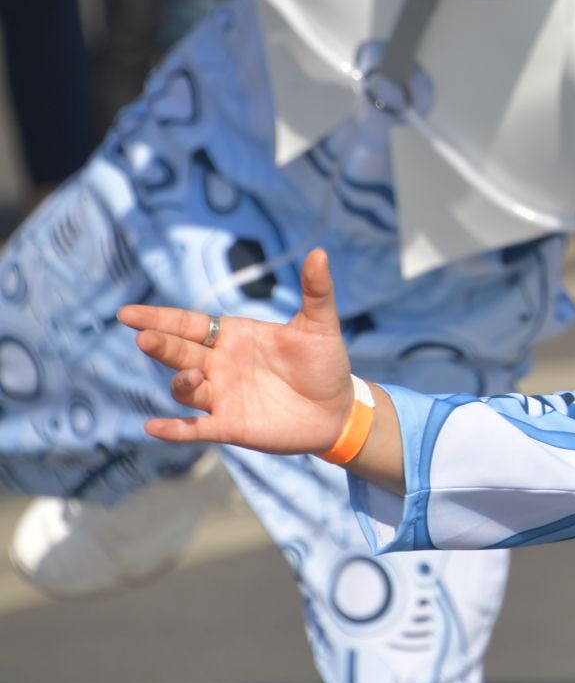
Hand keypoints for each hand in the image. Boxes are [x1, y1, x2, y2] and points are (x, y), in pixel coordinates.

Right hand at [119, 250, 354, 456]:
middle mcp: (220, 365)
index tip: (127, 313)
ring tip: (191, 374)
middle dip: (161, 345)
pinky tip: (154, 427)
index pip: (188, 325)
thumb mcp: (320, 325)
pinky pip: (196, 428)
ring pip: (186, 388)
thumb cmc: (325, 363)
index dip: (159, 318)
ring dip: (181, 382)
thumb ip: (316, 291)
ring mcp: (223, 396)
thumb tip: (319, 252)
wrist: (338, 409)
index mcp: (234, 336)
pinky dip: (175, 429)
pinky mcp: (231, 425)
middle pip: (181, 352)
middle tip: (145, 337)